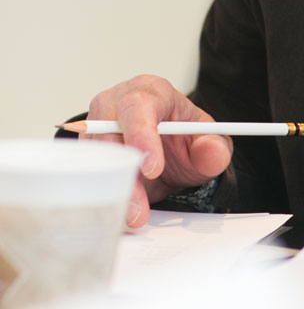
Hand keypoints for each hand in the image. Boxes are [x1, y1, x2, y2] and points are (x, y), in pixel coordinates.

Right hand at [85, 74, 231, 227]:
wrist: (162, 153)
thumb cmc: (180, 139)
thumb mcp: (205, 142)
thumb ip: (214, 148)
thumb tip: (211, 151)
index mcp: (151, 92)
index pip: (138, 107)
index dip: (142, 136)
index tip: (152, 169)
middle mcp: (116, 104)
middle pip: (109, 134)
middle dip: (125, 175)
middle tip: (139, 210)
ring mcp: (94, 128)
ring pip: (93, 159)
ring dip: (111, 192)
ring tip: (133, 217)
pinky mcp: (83, 152)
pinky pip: (82, 175)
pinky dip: (98, 196)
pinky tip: (115, 214)